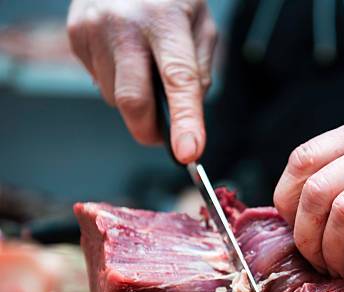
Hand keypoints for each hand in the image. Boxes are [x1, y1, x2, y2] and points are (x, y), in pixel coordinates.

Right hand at [67, 0, 216, 162]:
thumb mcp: (201, 24)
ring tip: (145, 69)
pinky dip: (118, 84)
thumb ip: (199, 71)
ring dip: (136, 101)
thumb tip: (188, 116)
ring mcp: (93, 31)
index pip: (178, 80)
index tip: (189, 152)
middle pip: (133, 101)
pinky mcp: (75, 38)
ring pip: (115, 98)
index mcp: (164, 19)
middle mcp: (124, 25)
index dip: (185, 121)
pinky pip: (100, 84)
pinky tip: (125, 58)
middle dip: (149, 131)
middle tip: (162, 136)